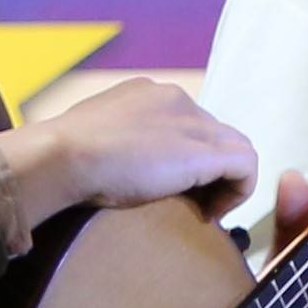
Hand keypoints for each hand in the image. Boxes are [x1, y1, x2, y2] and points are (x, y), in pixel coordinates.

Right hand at [0, 76, 253, 221]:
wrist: (61, 156)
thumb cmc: (64, 156)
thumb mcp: (94, 139)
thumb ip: (117, 143)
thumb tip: (118, 163)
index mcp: (149, 94)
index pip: (190, 123)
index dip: (190, 157)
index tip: (177, 186)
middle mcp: (176, 99)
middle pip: (217, 135)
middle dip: (213, 170)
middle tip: (197, 203)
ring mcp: (192, 120)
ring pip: (237, 148)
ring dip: (228, 182)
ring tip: (205, 210)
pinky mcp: (204, 150)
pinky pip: (246, 166)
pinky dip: (238, 191)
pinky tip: (211, 213)